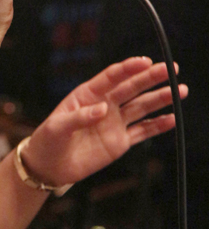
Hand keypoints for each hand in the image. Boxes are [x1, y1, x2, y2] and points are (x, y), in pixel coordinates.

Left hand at [21, 57, 186, 187]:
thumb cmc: (47, 141)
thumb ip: (79, 117)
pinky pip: (142, 132)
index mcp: (88, 95)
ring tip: (181, 91)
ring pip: (142, 108)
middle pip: (132, 88)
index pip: (111, 77)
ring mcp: (114, 123)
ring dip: (160, 99)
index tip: (145, 62)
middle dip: (152, 78)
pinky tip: (172, 119)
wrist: (48, 167)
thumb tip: (103, 109)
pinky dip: (158, 126)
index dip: (129, 68)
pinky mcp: (119, 142)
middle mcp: (104, 105)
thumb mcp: (57, 126)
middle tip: (172, 69)